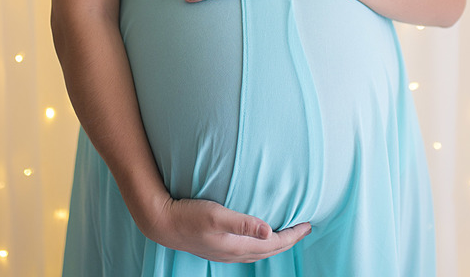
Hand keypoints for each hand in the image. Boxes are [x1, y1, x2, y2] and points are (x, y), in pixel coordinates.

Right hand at [143, 196, 311, 262]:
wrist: (161, 222)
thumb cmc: (188, 216)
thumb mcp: (216, 215)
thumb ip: (243, 223)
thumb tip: (270, 230)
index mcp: (237, 246)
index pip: (274, 244)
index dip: (293, 235)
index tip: (308, 225)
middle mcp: (233, 253)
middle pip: (269, 251)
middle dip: (289, 241)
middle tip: (304, 228)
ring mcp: (224, 253)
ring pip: (258, 252)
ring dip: (275, 244)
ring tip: (286, 234)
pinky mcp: (217, 248)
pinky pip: (247, 250)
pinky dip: (260, 245)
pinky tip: (257, 238)